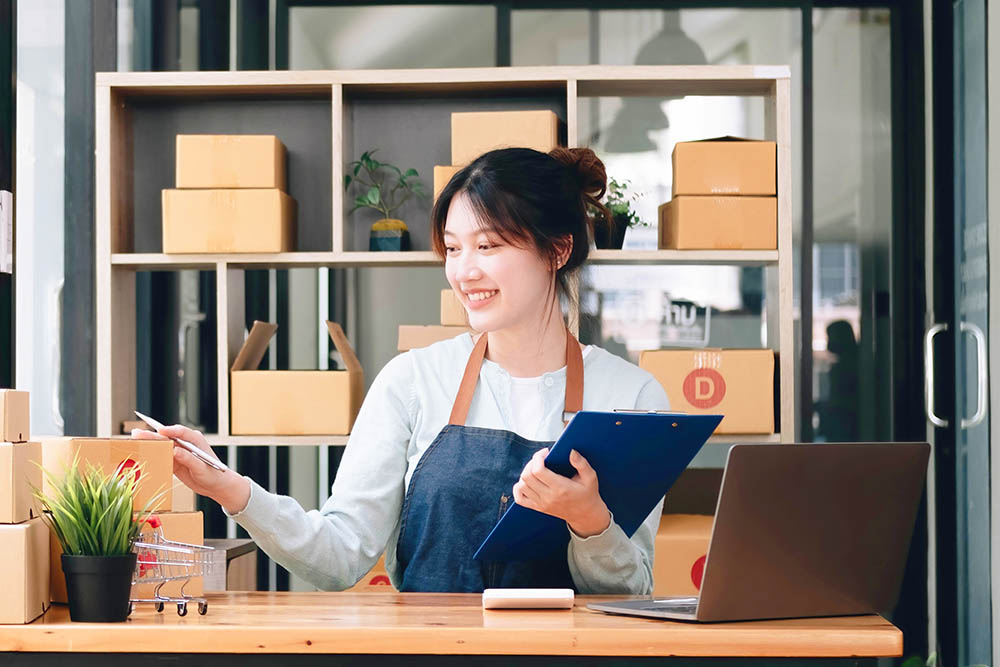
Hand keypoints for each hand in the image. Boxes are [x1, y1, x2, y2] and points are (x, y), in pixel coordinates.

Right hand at [131, 424, 249, 513]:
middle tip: (137, 433)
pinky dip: (152, 454)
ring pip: (162, 445)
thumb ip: (189, 459)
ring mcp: (179, 451)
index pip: (181, 432)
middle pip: (167, 437)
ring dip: (149, 443)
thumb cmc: (213, 475)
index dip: (170, 430)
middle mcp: (186, 443)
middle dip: (152, 435)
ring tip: (134, 439)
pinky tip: (140, 453)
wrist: (215, 485)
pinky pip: (162, 456)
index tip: (160, 430)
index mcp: (195, 440)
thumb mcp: (202, 468)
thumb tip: (175, 451)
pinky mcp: (174, 460)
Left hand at [512, 448, 610, 537]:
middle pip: (527, 476)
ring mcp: (541, 503)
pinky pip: (520, 499)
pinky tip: (527, 482)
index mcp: (560, 488)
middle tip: (540, 459)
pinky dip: (519, 488)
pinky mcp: (538, 508)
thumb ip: (582, 464)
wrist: (585, 515)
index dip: (538, 458)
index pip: (538, 471)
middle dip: (531, 463)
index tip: (545, 452)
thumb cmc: (588, 494)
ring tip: (536, 469)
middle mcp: (548, 497)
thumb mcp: (590, 477)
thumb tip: (571, 452)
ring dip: (525, 473)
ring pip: (521, 486)